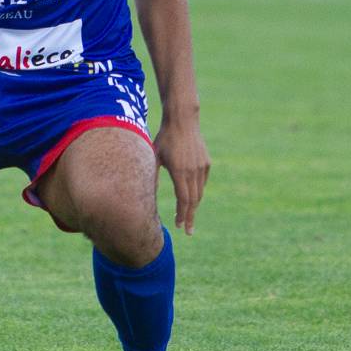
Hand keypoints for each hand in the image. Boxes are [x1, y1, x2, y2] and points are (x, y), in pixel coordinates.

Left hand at [151, 114, 210, 234]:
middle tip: (188, 230)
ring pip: (199, 192)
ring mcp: (202, 167)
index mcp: (180, 171)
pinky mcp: (206, 162)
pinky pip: (202, 182)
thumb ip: (152, 175)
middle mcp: (193, 171)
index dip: (182, 215)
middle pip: (194, 200)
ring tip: (188, 216)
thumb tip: (145, 194)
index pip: (184, 199)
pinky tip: (192, 197)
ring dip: (194, 206)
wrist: (183, 120)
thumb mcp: (154, 156)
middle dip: (190, 216)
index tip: (180, 226)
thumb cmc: (164, 138)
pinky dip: (197, 192)